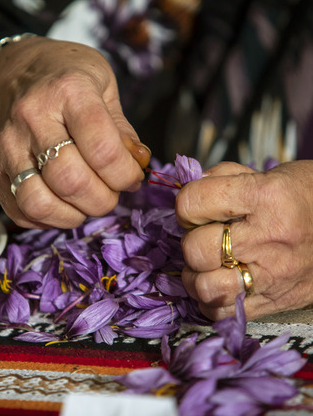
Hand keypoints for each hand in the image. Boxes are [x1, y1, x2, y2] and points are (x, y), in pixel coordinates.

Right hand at [0, 37, 150, 228]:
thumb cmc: (64, 77)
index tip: (133, 177)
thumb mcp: (103, 86)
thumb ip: (122, 129)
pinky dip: (49, 219)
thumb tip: (138, 165)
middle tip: (113, 192)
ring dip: (74, 214)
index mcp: (68, 91)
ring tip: (87, 201)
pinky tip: (64, 203)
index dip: (125, 174)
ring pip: (40, 202)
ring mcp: (8, 146)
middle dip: (103, 199)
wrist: (10, 71)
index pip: (102, 149)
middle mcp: (32, 118)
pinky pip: (21, 211)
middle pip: (71, 180)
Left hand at [176, 160, 312, 319]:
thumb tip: (188, 189)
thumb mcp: (268, 174)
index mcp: (264, 197)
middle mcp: (267, 238)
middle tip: (203, 234)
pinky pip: (222, 313)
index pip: (194, 202)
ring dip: (196, 274)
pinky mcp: (274, 302)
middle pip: (196, 248)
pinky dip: (211, 299)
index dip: (186, 203)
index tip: (195, 205)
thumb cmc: (305, 196)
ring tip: (207, 262)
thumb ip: (223, 176)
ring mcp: (271, 276)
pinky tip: (220, 281)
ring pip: (204, 287)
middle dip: (191, 238)